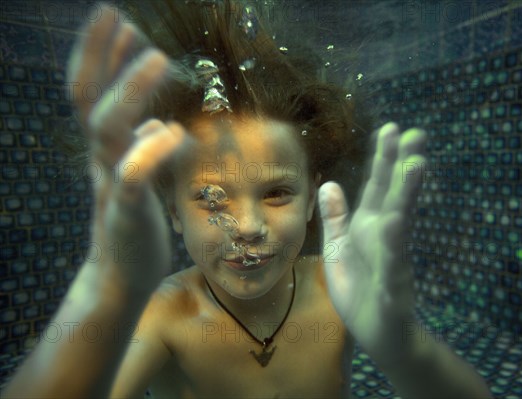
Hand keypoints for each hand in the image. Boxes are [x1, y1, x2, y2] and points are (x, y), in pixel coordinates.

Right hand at [67, 4, 183, 296]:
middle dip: (101, 55)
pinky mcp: (126, 211)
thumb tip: (154, 124)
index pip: (96, 94)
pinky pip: (132, 177)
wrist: (123, 275)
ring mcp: (111, 183)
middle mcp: (103, 159)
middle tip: (113, 12)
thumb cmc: (133, 225)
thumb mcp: (137, 180)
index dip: (104, 57)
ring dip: (131, 90)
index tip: (121, 22)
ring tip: (157, 56)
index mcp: (107, 150)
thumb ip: (141, 149)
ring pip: (109, 128)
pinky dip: (150, 151)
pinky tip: (172, 130)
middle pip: (89, 98)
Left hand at [318, 123, 426, 365]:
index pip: (378, 186)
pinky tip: (396, 222)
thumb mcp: (339, 248)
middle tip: (416, 133)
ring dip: (408, 194)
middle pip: (395, 195)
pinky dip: (394, 243)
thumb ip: (336, 217)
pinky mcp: (393, 285)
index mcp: (370, 225)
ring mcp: (393, 258)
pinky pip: (393, 262)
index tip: (391, 129)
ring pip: (401, 221)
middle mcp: (385, 236)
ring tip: (416, 165)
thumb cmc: (359, 289)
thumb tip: (329, 184)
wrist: (377, 332)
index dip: (384, 159)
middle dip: (403, 165)